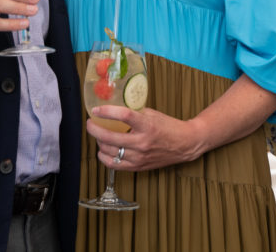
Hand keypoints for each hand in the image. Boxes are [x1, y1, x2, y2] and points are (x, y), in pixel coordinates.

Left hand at [86, 106, 206, 171]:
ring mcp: (139, 157)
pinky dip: (104, 157)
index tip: (96, 110)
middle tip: (90, 123)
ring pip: (109, 152)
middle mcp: (142, 142)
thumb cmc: (169, 127)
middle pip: (109, 137)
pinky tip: (104, 150)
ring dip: (99, 142)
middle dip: (94, 129)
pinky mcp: (138, 167)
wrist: (185, 144)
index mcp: (147, 125)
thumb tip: (114, 110)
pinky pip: (114, 164)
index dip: (106, 112)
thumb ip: (134, 113)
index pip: (123, 116)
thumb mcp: (152, 114)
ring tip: (99, 135)